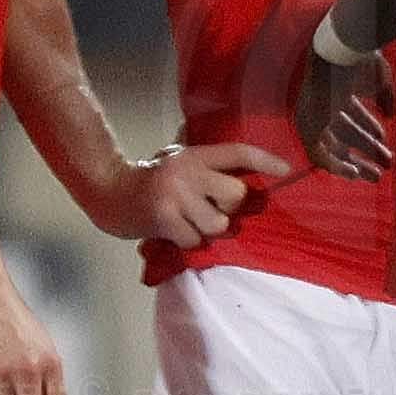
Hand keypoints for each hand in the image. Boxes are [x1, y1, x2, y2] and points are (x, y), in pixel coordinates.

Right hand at [141, 139, 296, 251]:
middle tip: (210, 209)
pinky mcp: (165, 218)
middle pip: (236, 194)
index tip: (286, 170)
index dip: (264, 160)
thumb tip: (243, 171)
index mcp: (194, 155)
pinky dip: (189, 242)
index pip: (237, 153)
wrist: (108, 192)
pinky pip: (196, 240)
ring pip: (219, 223)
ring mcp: (176, 195)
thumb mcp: (175, 159)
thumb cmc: (147, 179)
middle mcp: (188, 172)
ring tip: (190, 223)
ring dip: (208, 230)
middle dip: (228, 208)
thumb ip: (204, 164)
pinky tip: (175, 232)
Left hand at [291, 43, 394, 179]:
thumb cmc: (360, 61)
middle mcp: (323, 105)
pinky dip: (336, 165)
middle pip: (344, 136)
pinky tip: (355, 172)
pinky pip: (319, 155)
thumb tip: (391, 114)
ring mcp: (314, 117)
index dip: (369, 132)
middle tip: (384, 168)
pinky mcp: (308, 126)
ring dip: (354, 163)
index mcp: (336, 91)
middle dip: (366, 152)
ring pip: (333, 148)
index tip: (386, 146)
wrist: (342, 52)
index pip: (352, 118)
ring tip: (376, 176)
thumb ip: (384, 97)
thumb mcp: (378, 80)